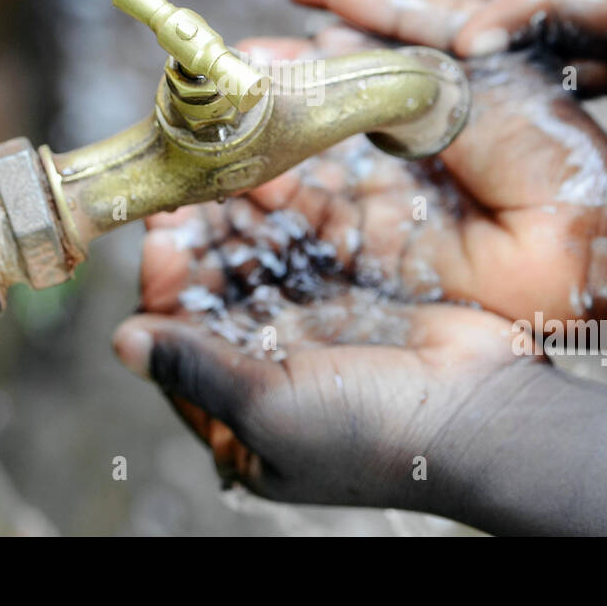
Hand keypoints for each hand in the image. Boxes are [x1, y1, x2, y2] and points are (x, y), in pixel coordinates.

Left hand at [114, 34, 531, 507]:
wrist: (483, 415)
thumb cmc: (370, 433)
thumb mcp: (270, 408)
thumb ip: (198, 368)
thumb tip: (122, 342)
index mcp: (241, 426)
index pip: (179, 351)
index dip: (163, 293)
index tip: (159, 237)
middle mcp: (271, 379)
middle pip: (215, 301)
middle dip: (200, 247)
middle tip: (185, 190)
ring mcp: (314, 336)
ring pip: (258, 267)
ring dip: (239, 224)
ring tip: (220, 173)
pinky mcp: (352, 299)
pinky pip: (306, 249)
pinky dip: (287, 217)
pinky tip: (270, 180)